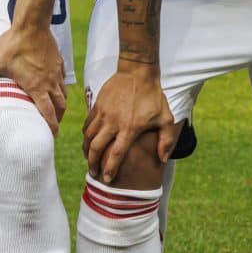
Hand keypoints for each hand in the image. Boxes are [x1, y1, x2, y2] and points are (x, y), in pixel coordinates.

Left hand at [0, 19, 67, 131]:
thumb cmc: (14, 44)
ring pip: (64, 93)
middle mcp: (50, 82)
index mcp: (37, 87)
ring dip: (60, 103)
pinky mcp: (58, 62)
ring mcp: (56, 72)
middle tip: (53, 124)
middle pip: (60, 106)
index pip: (48, 113)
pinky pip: (62, 79)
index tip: (51, 135)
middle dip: (58, 118)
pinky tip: (54, 85)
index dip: (51, 126)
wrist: (32, 24)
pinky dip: (60, 87)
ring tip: (55, 108)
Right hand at [82, 66, 175, 184]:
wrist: (138, 72)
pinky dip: (85, 135)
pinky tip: (87, 141)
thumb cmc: (153, 97)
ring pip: (88, 136)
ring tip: (88, 159)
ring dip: (86, 150)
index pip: (116, 154)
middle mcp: (114, 122)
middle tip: (93, 173)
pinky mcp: (97, 105)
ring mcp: (104, 113)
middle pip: (97, 147)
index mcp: (130, 128)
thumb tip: (162, 160)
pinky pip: (87, 124)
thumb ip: (166, 140)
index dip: (110, 168)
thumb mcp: (165, 118)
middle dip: (93, 163)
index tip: (107, 179)